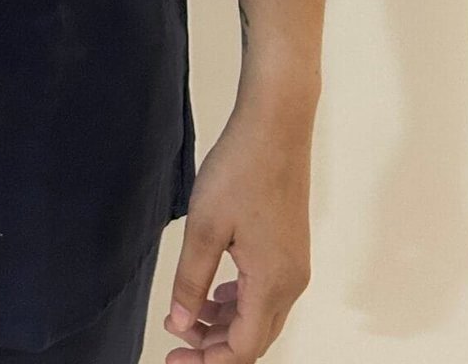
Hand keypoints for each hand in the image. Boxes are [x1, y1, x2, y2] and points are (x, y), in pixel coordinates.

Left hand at [162, 97, 313, 361]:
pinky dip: (238, 301)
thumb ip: (190, 281)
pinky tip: (214, 291)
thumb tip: (180, 323)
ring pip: (260, 316)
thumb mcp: (204, 228)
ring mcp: (294, 265)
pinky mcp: (290, 248)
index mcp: (272, 283)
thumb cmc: (240, 170)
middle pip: (254, 338)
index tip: (173, 357)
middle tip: (176, 343)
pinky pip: (265, 292)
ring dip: (225, 323)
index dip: (207, 360)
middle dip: (214, 347)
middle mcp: (291, 282)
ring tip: (187, 314)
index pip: (242, 348)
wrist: (275, 126)